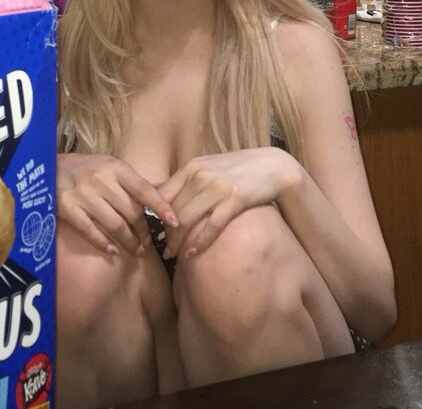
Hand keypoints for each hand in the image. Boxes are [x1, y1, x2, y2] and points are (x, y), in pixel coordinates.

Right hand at [58, 152, 179, 257]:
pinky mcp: (67, 208)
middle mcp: (101, 179)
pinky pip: (90, 231)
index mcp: (116, 167)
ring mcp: (84, 194)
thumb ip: (131, 183)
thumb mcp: (111, 166)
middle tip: (148, 243)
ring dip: (129, 242)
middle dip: (143, 231)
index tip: (175, 222)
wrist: (50, 166)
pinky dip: (104, 244)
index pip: (144, 189)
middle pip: (131, 212)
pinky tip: (113, 251)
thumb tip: (161, 200)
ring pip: (114, 224)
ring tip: (137, 251)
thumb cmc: (88, 168)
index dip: (161, 207)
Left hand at [158, 148, 301, 258]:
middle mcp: (200, 175)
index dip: (152, 215)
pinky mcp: (233, 200)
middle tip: (161, 249)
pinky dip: (198, 242)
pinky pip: (210, 226)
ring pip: (186, 220)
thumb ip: (186, 177)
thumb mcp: (208, 166)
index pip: (161, 193)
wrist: (272, 166)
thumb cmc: (237, 169)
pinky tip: (191, 254)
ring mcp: (216, 188)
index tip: (150, 231)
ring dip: (176, 242)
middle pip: (171, 211)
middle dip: (163, 233)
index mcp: (192, 167)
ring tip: (172, 255)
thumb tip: (158, 189)